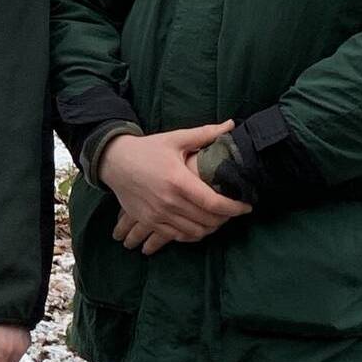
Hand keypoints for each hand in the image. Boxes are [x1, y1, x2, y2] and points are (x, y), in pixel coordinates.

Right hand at [99, 121, 250, 252]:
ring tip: (219, 218)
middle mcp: (168, 201)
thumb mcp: (175, 138)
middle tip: (233, 210)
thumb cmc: (147, 149)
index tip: (247, 207)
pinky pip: (178, 236)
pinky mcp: (149, 221)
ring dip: (211, 227)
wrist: (114, 161)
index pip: (213, 202)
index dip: (234, 208)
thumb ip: (204, 134)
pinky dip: (193, 234)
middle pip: (207, 220)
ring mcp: (157, 214)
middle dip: (226, 218)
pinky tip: (199, 225)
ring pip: (195, 232)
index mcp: (177, 180)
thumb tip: (230, 124)